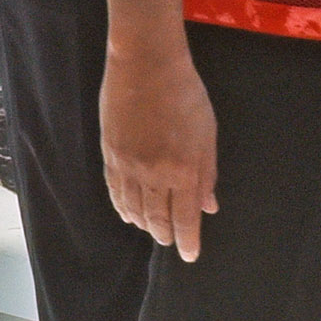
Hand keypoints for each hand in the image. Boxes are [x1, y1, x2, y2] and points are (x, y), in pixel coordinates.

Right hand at [100, 34, 218, 260]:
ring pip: (134, 209)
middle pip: (157, 218)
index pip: (186, 218)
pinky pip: (115, 191)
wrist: (145, 64)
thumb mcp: (206, 134)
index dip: (188, 240)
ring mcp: (128, 166)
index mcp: (183, 170)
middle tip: (171, 242)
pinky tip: (128, 213)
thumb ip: (207, 174)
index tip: (190, 255)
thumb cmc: (184, 94)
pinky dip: (122, 207)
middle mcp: (154, 175)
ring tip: (152, 230)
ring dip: (144, 224)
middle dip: (166, 235)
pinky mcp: (110, 154)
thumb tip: (209, 206)